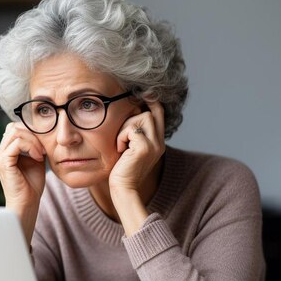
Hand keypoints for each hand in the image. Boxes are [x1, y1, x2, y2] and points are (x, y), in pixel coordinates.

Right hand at [0, 122, 46, 243]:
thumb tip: (42, 131)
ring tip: (41, 153)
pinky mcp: (3, 162)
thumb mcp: (35, 160)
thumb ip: (35, 145)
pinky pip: (18, 143)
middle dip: (33, 134)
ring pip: (16, 132)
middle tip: (44, 148)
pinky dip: (31, 147)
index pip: (15, 128)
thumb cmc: (32, 185)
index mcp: (5, 151)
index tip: (44, 144)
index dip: (31, 131)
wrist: (27, 204)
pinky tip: (38, 157)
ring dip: (33, 140)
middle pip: (14, 127)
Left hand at [109, 100, 165, 235]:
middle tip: (122, 136)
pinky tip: (120, 150)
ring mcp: (154, 144)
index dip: (152, 101)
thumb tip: (130, 112)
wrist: (122, 189)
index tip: (144, 92)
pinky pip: (131, 129)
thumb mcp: (130, 149)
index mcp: (158, 142)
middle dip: (132, 119)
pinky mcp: (145, 147)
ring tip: (121, 145)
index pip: (158, 113)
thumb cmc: (121, 170)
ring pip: (141, 117)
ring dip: (125, 129)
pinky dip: (121, 137)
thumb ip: (134, 134)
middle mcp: (160, 142)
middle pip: (149, 112)